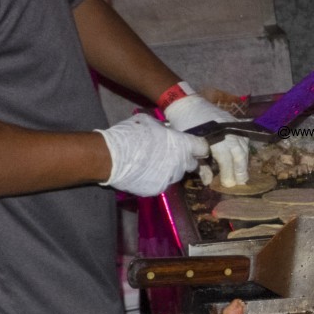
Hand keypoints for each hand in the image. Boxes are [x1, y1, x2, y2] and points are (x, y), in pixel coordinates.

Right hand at [95, 114, 209, 196]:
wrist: (111, 157)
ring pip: (177, 175)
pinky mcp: (158, 189)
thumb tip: (165, 130)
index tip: (194, 147)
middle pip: (191, 164)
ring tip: (156, 164)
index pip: (202, 148)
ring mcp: (170, 178)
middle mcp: (180, 163)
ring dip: (171, 170)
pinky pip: (162, 183)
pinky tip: (146, 173)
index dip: (199, 147)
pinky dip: (157, 179)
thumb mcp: (149, 123)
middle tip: (172, 155)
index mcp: (182, 144)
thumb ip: (163, 129)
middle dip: (185, 160)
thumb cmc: (130, 135)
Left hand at [164, 89, 248, 186]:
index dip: (228, 173)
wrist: (186, 104)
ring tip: (243, 173)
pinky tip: (243, 157)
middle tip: (241, 182)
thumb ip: (201, 164)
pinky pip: (243, 136)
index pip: (226, 159)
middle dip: (240, 169)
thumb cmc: (184, 126)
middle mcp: (227, 131)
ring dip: (244, 160)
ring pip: (244, 145)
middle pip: (239, 153)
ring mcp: (232, 125)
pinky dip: (244, 148)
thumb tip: (209, 181)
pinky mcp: (233, 121)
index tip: (228, 184)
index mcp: (214, 137)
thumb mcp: (189, 146)